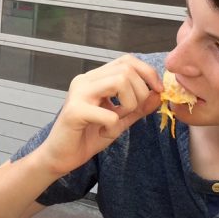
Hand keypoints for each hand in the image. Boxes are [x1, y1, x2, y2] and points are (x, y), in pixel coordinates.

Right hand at [38, 55, 162, 174]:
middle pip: (126, 70)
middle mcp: (84, 81)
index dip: (147, 72)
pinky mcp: (75, 112)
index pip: (126, 60)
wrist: (60, 157)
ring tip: (116, 121)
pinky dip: (113, 127)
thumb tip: (158, 94)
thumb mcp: (119, 120)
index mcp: (94, 79)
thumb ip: (138, 107)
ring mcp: (78, 94)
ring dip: (129, 105)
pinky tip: (103, 133)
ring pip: (120, 82)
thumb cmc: (87, 137)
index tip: (157, 91)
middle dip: (140, 93)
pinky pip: (110, 114)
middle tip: (129, 114)